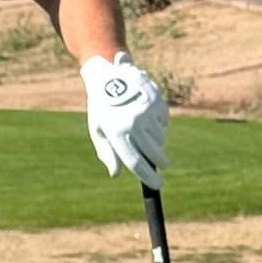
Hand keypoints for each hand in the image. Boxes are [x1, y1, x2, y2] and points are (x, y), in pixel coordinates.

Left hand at [80, 51, 168, 189]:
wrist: (109, 77)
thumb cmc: (102, 109)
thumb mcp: (98, 130)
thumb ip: (107, 153)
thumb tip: (116, 174)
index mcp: (115, 131)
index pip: (134, 160)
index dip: (147, 176)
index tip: (157, 186)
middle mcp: (132, 122)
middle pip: (153, 152)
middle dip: (160, 163)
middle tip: (162, 165)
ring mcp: (146, 112)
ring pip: (160, 139)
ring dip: (156, 142)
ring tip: (144, 133)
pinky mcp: (157, 103)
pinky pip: (163, 123)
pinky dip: (158, 125)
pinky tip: (146, 116)